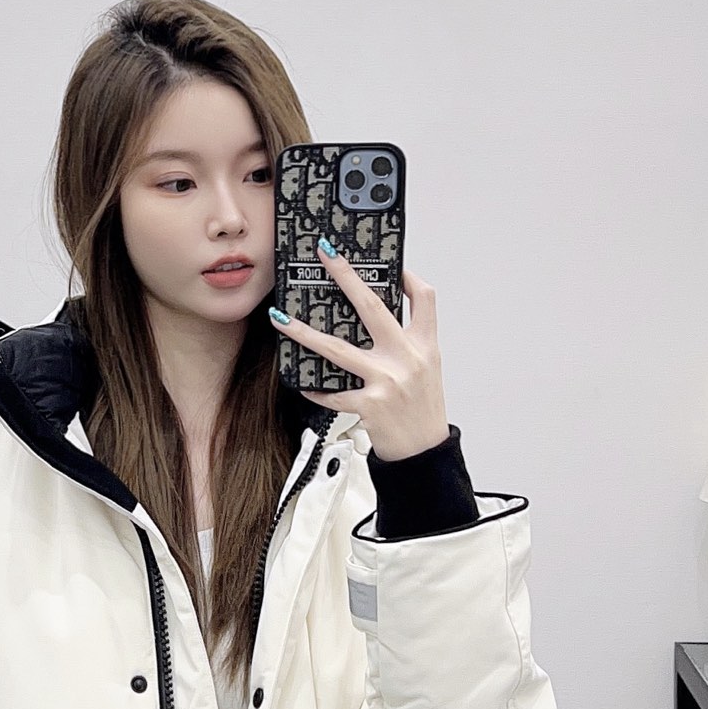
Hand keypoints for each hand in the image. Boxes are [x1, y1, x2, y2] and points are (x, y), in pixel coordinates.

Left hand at [269, 239, 450, 462]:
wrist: (424, 453)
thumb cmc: (422, 411)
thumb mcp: (426, 370)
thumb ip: (406, 344)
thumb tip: (375, 321)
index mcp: (424, 346)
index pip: (424, 298)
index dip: (408, 276)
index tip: (390, 264)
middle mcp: (406, 358)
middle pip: (372, 307)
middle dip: (345, 276)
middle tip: (325, 255)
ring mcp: (386, 381)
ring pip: (337, 349)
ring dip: (303, 332)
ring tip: (281, 319)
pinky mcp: (369, 405)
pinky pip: (333, 393)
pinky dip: (316, 389)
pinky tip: (304, 383)